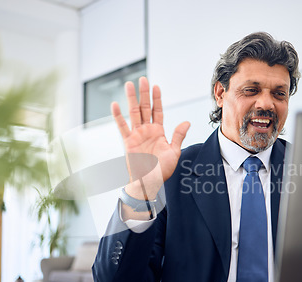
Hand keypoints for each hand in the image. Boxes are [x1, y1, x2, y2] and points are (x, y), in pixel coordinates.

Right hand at [112, 77, 189, 200]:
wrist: (149, 182)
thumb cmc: (162, 170)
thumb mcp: (174, 152)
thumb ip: (178, 136)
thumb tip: (186, 122)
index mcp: (158, 132)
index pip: (158, 111)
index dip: (157, 99)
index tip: (156, 86)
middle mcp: (147, 131)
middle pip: (145, 108)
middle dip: (144, 94)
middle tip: (143, 79)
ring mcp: (136, 135)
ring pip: (133, 113)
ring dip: (131, 99)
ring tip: (129, 85)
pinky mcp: (128, 142)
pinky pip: (122, 127)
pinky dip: (118, 116)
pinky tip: (115, 104)